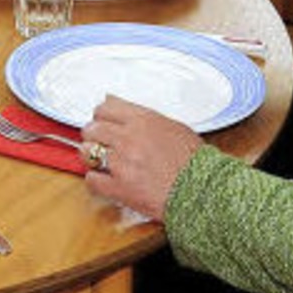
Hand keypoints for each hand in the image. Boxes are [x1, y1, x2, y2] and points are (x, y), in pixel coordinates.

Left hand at [81, 96, 202, 219]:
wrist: (205, 191)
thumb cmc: (194, 161)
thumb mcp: (172, 127)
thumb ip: (141, 116)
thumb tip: (113, 101)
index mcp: (143, 120)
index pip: (104, 108)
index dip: (101, 117)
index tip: (103, 123)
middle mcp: (128, 138)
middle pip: (91, 128)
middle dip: (94, 136)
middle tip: (102, 144)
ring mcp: (122, 163)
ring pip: (87, 152)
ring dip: (93, 157)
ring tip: (104, 162)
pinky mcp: (120, 187)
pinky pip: (91, 179)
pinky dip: (96, 181)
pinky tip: (106, 181)